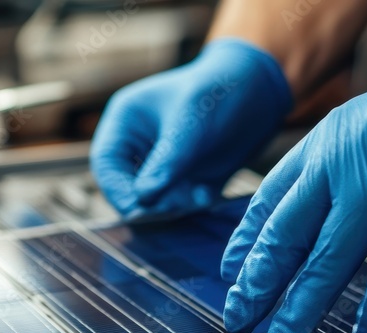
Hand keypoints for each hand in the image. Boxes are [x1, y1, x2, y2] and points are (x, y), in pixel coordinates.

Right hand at [90, 39, 291, 217]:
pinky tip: (206, 194)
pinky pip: (177, 205)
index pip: (105, 164)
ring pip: (152, 202)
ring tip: (197, 195)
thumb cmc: (219, 92)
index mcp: (126, 122)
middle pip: (125, 188)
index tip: (141, 206)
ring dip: (172, 206)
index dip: (117, 190)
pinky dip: (189, 206)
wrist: (260, 91)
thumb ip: (168, 161)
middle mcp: (139, 146)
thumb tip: (144, 197)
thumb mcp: (191, 123)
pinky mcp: (185, 180)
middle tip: (175, 205)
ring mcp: (162, 165)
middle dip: (149, 202)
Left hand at [221, 26, 366, 332]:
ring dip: (299, 308)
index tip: (231, 274)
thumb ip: (350, 169)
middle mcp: (347, 155)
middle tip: (239, 319)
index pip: (270, 196)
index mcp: (334, 135)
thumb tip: (326, 218)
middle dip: (257, 284)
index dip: (246, 242)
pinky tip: (361, 332)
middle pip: (286, 232)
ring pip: (326, 259)